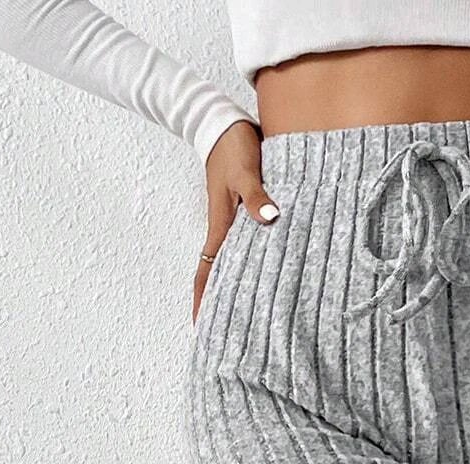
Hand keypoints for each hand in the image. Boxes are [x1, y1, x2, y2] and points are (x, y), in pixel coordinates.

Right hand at [193, 120, 279, 323]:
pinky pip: (245, 247)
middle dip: (220, 305)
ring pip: (232, 264)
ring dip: (235, 287)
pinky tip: (263, 275)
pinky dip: (249, 264)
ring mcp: (234, 223)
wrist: (225, 122)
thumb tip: (268, 219)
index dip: (203, 301)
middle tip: (226, 335)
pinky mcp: (245, 212)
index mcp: (221, 227)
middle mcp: (225, 230)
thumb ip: (257, 195)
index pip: (207, 273)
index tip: (201, 329)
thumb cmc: (233, 145)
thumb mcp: (245, 170)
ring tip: (245, 315)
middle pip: (219, 277)